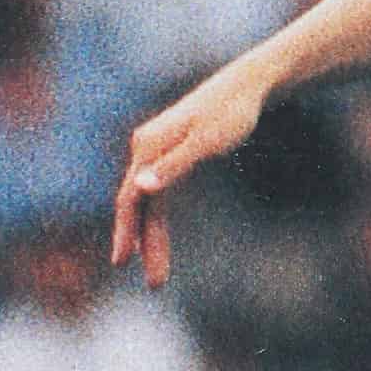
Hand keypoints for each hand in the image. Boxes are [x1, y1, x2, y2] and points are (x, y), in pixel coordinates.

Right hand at [110, 64, 266, 286]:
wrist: (247, 86)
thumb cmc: (231, 112)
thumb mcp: (205, 142)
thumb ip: (173, 165)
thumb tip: (140, 187)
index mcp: (148, 146)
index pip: (130, 197)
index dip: (125, 231)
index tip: (122, 262)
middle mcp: (146, 148)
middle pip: (137, 204)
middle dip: (143, 244)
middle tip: (156, 283)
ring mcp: (157, 152)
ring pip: (149, 202)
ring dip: (152, 237)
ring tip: (158, 274)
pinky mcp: (172, 154)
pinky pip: (159, 194)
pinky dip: (157, 218)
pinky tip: (155, 238)